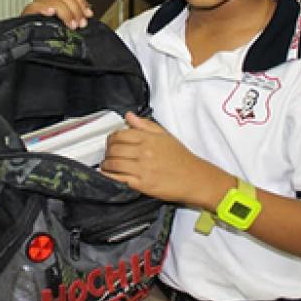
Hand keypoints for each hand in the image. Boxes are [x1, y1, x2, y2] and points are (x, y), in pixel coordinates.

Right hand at [21, 0, 92, 29]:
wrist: (35, 43)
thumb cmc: (52, 29)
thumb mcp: (68, 14)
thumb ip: (76, 0)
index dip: (82, 1)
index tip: (88, 14)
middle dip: (76, 10)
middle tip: (81, 23)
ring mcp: (37, 3)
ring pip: (55, 1)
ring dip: (66, 14)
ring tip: (71, 25)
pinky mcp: (28, 12)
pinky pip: (36, 7)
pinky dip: (44, 8)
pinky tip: (50, 13)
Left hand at [102, 112, 232, 208]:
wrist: (195, 178)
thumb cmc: (181, 159)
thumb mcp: (165, 135)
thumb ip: (145, 125)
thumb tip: (129, 116)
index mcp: (149, 139)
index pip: (120, 134)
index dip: (111, 138)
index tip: (111, 141)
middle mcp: (144, 152)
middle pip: (114, 149)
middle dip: (107, 151)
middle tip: (108, 154)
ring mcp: (143, 169)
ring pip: (113, 164)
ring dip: (106, 165)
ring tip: (107, 165)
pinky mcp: (143, 184)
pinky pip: (120, 179)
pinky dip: (111, 177)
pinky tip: (110, 175)